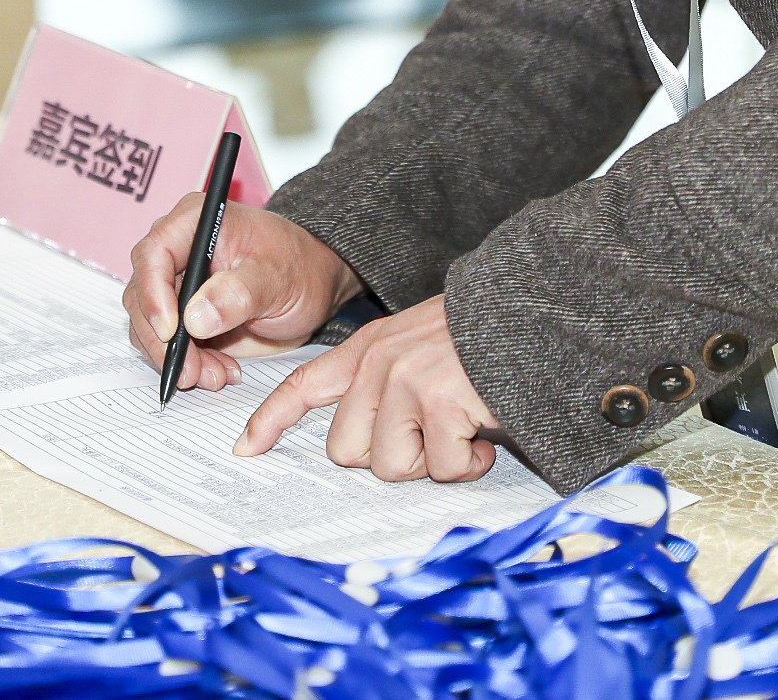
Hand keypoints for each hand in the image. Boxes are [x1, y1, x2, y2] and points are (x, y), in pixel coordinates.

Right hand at [122, 198, 361, 392]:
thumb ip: (239, 293)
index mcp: (195, 222)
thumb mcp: (277, 277)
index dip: (154, 294)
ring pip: (151, 327)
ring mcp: (177, 286)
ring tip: (216, 375)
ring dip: (177, 359)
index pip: (154, 254)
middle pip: (143, 296)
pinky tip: (220, 371)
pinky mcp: (183, 317)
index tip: (172, 331)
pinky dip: (189, 364)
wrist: (313, 286)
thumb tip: (195, 318)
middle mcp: (177, 251)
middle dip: (164, 341)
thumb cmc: (299, 266)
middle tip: (192, 371)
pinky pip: (168, 346)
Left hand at [235, 295, 500, 482]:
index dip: (272, 419)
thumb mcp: (419, 343)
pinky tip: (482, 433)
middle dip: (389, 456)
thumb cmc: (482, 337)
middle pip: (346, 450)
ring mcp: (406, 381)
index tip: (247, 447)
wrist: (530, 310)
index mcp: (369, 348)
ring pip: (391, 464)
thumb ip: (386, 382)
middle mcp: (378, 363)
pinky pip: (440, 467)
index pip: (304, 384)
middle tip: (429, 437)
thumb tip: (369, 445)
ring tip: (460, 427)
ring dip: (432, 460)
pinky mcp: (439, 401)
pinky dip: (467, 463)